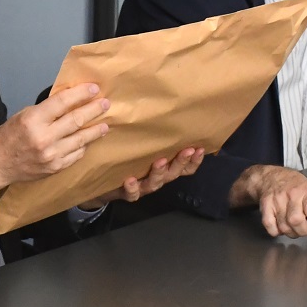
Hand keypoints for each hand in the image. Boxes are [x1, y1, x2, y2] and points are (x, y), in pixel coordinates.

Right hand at [0, 83, 111, 193]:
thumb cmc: (8, 136)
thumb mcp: (23, 115)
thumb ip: (46, 110)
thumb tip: (70, 100)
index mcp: (33, 120)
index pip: (62, 102)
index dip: (80, 94)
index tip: (93, 89)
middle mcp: (44, 138)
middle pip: (76, 120)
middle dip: (93, 110)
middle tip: (105, 104)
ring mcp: (51, 155)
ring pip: (81, 139)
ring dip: (95, 130)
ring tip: (104, 123)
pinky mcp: (56, 167)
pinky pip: (76, 154)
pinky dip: (84, 145)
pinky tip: (89, 140)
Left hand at [79, 146, 205, 207]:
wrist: (106, 186)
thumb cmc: (129, 164)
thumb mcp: (144, 151)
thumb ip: (154, 140)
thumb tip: (162, 112)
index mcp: (165, 169)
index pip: (185, 167)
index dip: (194, 160)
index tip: (200, 148)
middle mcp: (157, 178)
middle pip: (174, 173)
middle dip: (181, 162)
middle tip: (187, 150)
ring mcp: (143, 187)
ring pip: (155, 183)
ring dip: (159, 172)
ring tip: (160, 161)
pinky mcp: (127, 193)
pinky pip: (132, 193)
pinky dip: (132, 187)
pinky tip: (130, 180)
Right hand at [234, 165, 306, 241]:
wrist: (273, 177)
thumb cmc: (298, 190)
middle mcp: (292, 194)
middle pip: (296, 221)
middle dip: (303, 231)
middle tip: (305, 227)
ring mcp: (277, 199)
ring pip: (284, 227)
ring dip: (291, 232)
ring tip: (294, 225)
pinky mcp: (265, 205)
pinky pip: (271, 227)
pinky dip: (277, 232)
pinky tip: (281, 224)